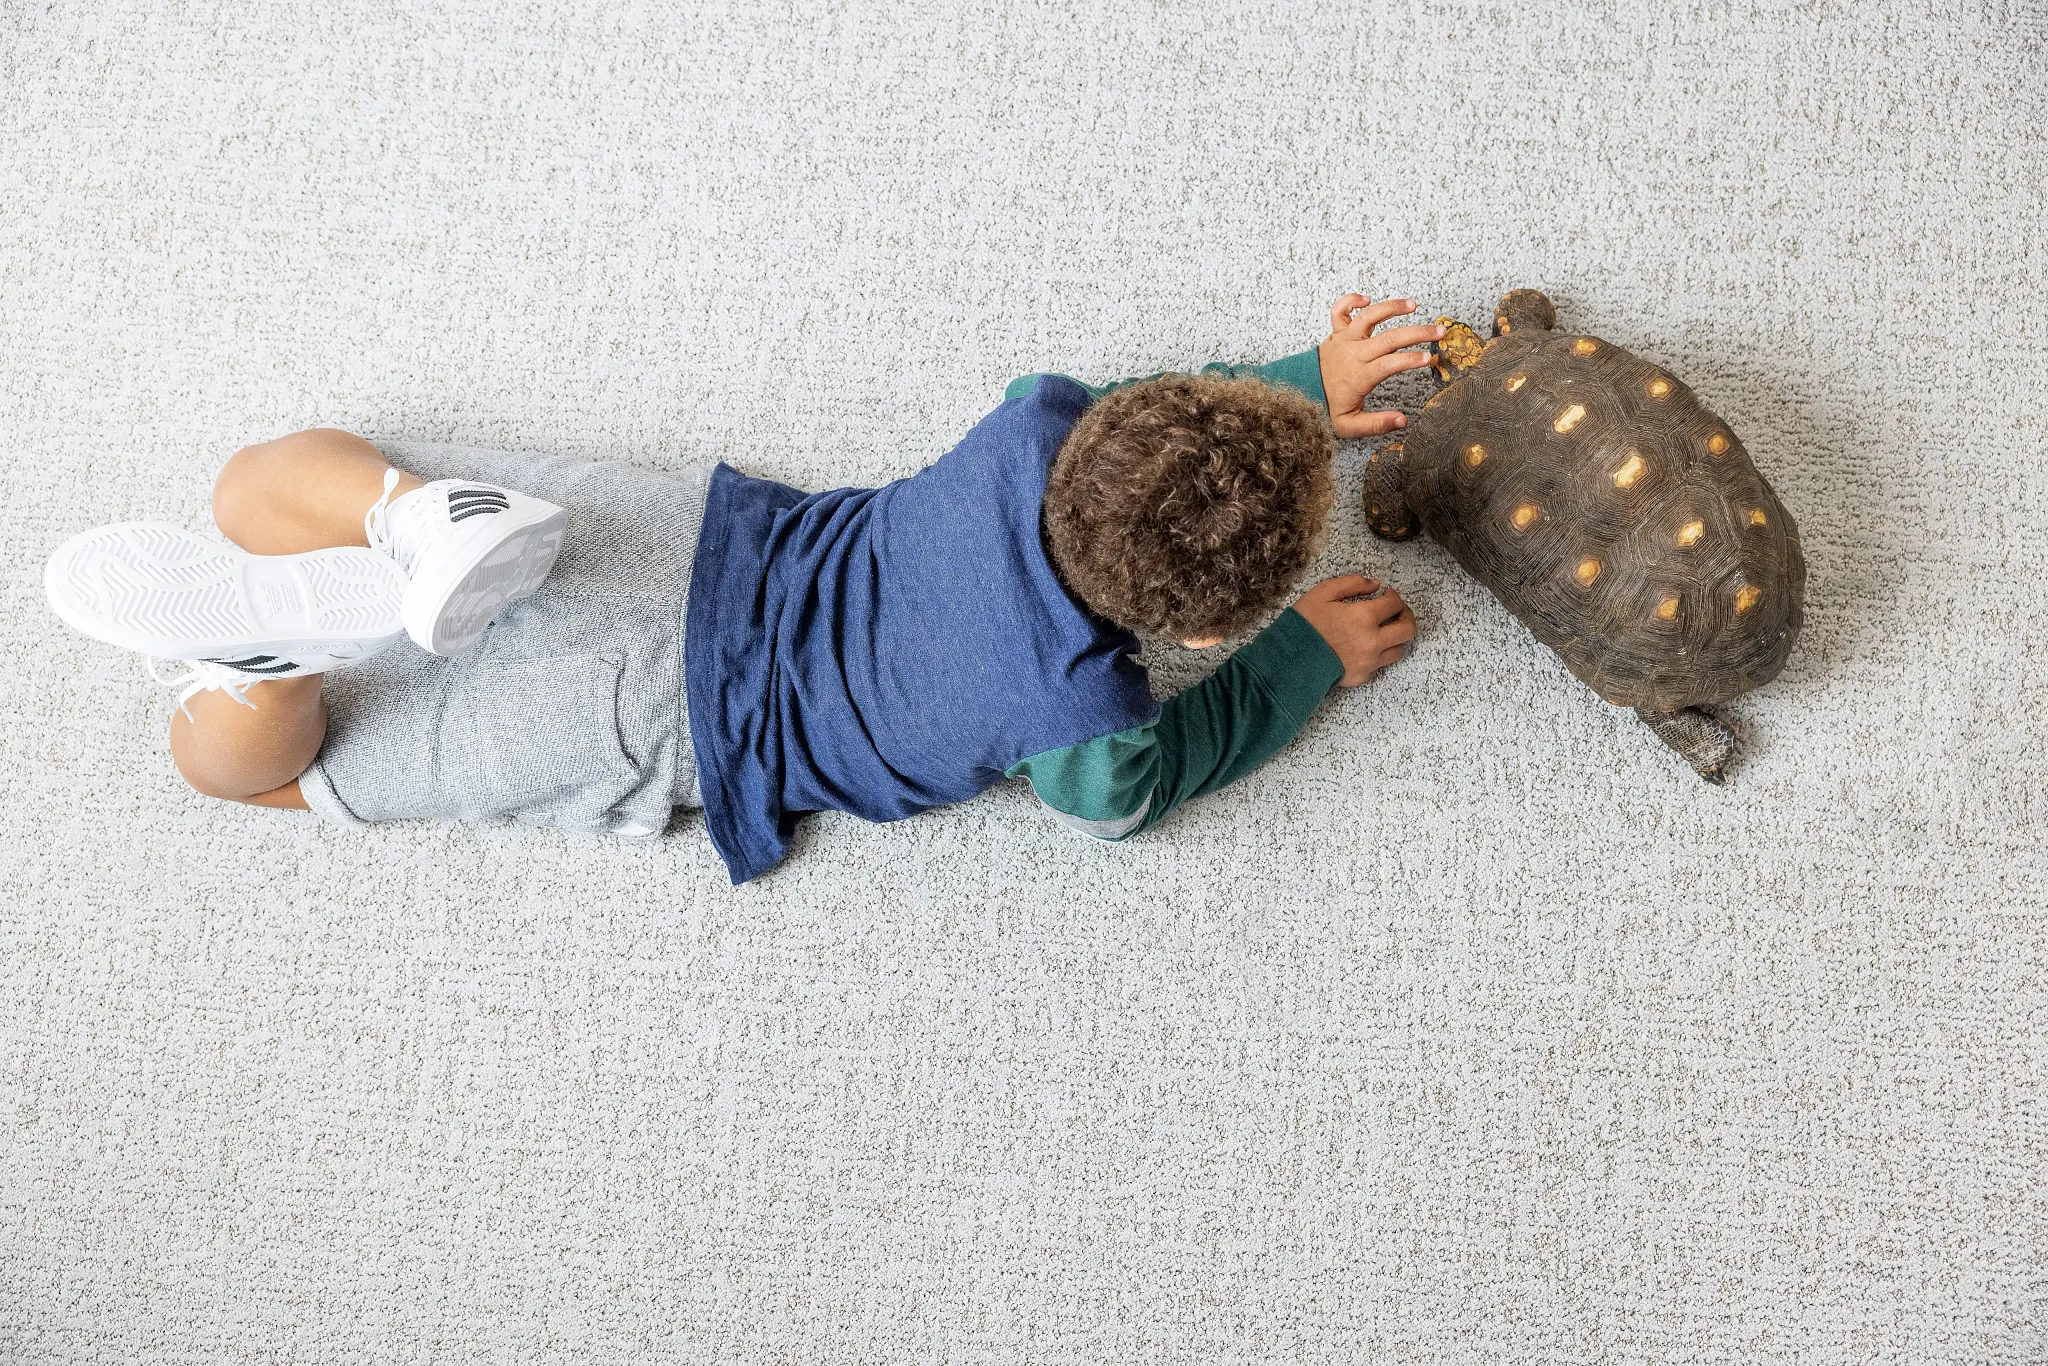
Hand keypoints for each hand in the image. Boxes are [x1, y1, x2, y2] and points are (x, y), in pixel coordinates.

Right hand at [1291, 575, 1415, 686]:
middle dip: (1406, 615)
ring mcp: (1369, 662)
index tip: (1386, 593)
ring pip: (1400, 649)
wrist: (1289, 660)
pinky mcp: (1362, 676)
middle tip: (1396, 610)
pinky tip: (1367, 646)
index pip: (1394, 603)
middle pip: (1408, 629)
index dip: (1393, 595)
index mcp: (1364, 617)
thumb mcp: (1323, 592)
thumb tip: (1374, 584)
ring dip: (1396, 637)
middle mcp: (1373, 641)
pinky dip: (1380, 653)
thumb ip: (1352, 583)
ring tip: (1385, 630)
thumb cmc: (1304, 625)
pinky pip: (1381, 664)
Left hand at [1315, 295, 1443, 438]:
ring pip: (1369, 317)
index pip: (1388, 364)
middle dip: (1417, 333)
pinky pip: (1339, 310)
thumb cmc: (1326, 408)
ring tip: (1413, 305)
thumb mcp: (1349, 425)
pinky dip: (1351, 300)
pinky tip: (1368, 299)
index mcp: (1359, 376)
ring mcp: (1344, 340)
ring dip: (1392, 307)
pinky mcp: (1335, 333)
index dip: (1409, 359)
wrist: (1299, 393)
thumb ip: (1377, 424)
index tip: (1428, 358)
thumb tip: (1403, 421)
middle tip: (1438, 331)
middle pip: (1388, 338)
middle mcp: (1353, 354)